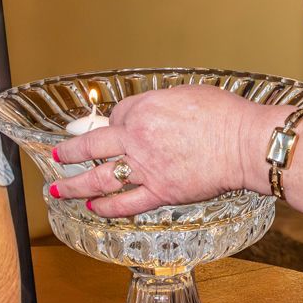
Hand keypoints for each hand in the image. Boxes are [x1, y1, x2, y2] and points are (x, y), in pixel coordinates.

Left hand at [51, 85, 286, 217]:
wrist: (244, 144)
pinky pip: (126, 203)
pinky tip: (92, 208)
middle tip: (58, 155)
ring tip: (58, 190)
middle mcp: (136, 138)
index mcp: (143, 110)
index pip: (115, 115)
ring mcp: (145, 168)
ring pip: (99, 179)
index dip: (112, 122)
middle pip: (92, 146)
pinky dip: (106, 207)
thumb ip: (161, 103)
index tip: (110, 127)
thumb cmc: (224, 115)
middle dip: (70, 152)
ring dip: (74, 185)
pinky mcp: (160, 192)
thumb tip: (153, 110)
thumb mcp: (186, 94)